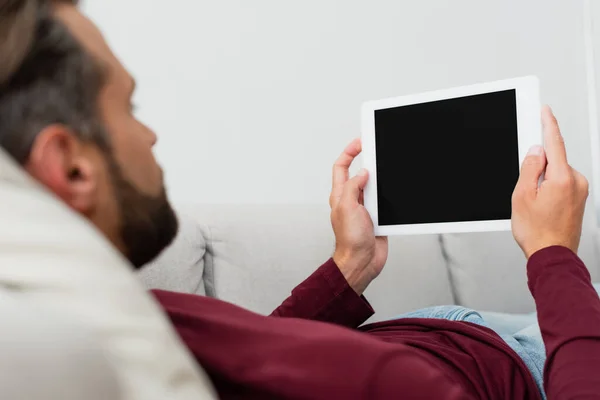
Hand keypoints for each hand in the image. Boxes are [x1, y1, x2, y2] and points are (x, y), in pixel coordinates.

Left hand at [330, 138, 388, 294]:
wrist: (362, 262)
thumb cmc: (350, 240)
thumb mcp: (348, 207)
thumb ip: (353, 187)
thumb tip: (363, 173)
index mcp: (340, 195)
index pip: (341, 167)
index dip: (349, 153)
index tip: (360, 142)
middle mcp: (351, 200)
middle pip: (359, 173)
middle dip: (367, 160)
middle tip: (377, 149)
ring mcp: (364, 208)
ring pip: (373, 186)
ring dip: (380, 178)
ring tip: (387, 168)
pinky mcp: (377, 217)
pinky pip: (384, 201)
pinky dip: (389, 194)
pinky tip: (393, 190)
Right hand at [512, 106, 588, 258]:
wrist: (552, 255)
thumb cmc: (537, 232)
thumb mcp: (522, 196)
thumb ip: (529, 168)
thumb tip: (535, 152)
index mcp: (562, 178)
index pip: (554, 143)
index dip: (548, 124)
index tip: (545, 111)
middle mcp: (576, 182)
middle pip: (553, 160)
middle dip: (537, 167)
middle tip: (525, 187)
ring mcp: (580, 191)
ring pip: (556, 173)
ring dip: (542, 181)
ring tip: (533, 204)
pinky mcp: (579, 199)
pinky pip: (561, 184)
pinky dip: (549, 188)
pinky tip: (540, 206)